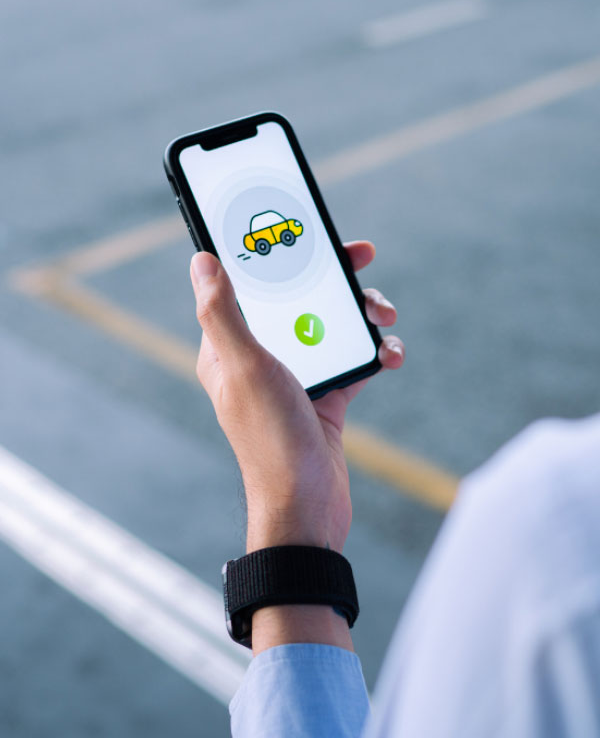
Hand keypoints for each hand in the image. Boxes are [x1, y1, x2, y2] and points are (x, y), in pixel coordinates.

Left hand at [189, 241, 404, 556]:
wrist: (308, 507)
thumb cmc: (271, 441)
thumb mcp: (245, 369)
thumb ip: (222, 314)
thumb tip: (200, 260)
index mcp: (230, 348)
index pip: (250, 283)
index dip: (276, 252)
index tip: (305, 230)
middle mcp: (261, 358)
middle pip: (298, 297)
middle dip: (333, 276)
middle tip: (361, 257)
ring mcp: (295, 376)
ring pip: (330, 323)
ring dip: (361, 313)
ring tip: (383, 315)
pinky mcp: (326, 396)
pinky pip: (353, 359)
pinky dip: (375, 351)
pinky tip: (390, 354)